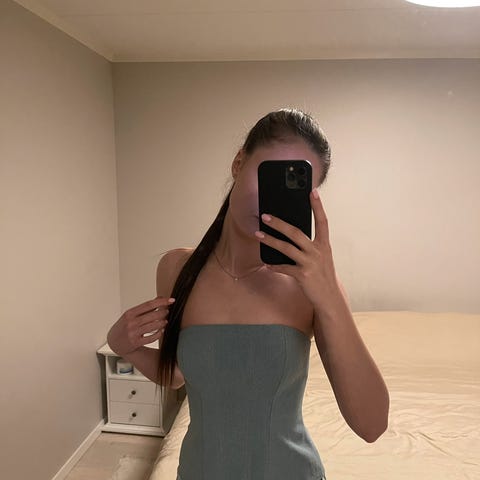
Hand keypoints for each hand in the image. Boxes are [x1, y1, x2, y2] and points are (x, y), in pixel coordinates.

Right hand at [107, 296, 173, 355]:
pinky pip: (152, 338)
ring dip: (162, 322)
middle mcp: (131, 322)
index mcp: (130, 313)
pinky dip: (159, 333)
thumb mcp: (131, 314)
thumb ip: (145, 307)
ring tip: (165, 321)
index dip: (162, 302)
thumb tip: (160, 298)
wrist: (114, 342)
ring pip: (154, 326)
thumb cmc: (124, 326)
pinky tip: (161, 330)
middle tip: (167, 311)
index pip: (149, 304)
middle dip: (163, 312)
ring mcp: (133, 333)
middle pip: (153, 315)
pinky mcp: (136, 342)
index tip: (171, 300)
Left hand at [254, 188, 340, 314]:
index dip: (318, 206)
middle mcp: (318, 251)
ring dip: (270, 240)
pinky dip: (274, 265)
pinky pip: (284, 267)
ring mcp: (311, 263)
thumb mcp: (321, 258)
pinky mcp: (303, 275)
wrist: (329, 298)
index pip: (322, 221)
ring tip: (258, 234)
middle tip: (265, 215)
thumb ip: (309, 246)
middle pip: (296, 232)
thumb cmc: (322, 275)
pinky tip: (266, 262)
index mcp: (324, 245)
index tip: (313, 191)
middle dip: (279, 223)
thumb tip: (289, 234)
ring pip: (286, 248)